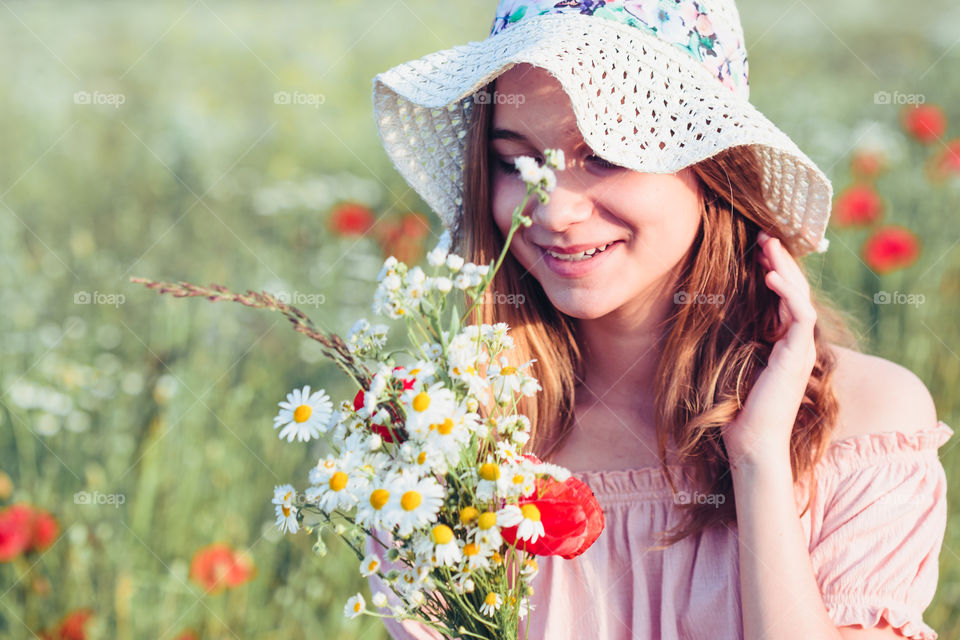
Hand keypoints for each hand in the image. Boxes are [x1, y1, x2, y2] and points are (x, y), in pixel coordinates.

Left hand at [720, 230, 817, 468]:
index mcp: (782, 345)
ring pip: (800, 296)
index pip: (783, 298)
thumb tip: (703, 319)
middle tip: (765, 234)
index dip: (773, 270)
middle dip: (780, 260)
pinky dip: (787, 293)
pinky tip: (770, 276)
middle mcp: (795, 344)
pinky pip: (800, 315)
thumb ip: (729, 343)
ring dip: (784, 267)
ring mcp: (800, 350)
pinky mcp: (798, 356)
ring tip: (767, 244)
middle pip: (794, 291)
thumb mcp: (729, 366)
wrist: (751, 444)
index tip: (755, 249)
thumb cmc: (736, 412)